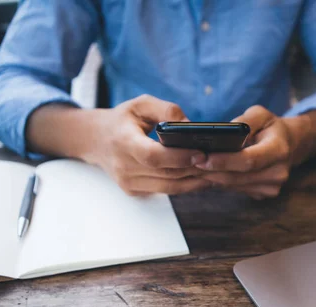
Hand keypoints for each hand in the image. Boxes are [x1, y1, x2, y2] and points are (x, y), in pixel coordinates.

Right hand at [82, 95, 210, 195]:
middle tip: (220, 162)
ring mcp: (128, 183)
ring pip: (169, 188)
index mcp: (123, 142)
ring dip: (194, 181)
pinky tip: (200, 176)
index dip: (179, 157)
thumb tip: (190, 125)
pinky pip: (165, 191)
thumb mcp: (141, 104)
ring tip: (215, 171)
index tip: (202, 153)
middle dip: (195, 169)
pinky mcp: (134, 192)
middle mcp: (124, 167)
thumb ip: (166, 110)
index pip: (153, 156)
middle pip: (167, 175)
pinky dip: (184, 185)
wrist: (95, 140)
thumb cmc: (122, 120)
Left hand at [195, 106, 294, 199]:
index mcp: (279, 150)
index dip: (225, 161)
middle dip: (212, 171)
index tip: (203, 158)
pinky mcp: (264, 194)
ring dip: (213, 178)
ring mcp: (272, 187)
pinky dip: (221, 181)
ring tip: (193, 168)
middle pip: (238, 176)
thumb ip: (245, 121)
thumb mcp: (260, 114)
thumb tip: (225, 132)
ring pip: (234, 185)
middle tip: (189, 164)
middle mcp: (278, 172)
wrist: (290, 145)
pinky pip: (236, 189)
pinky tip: (208, 173)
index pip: (249, 160)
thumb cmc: (270, 127)